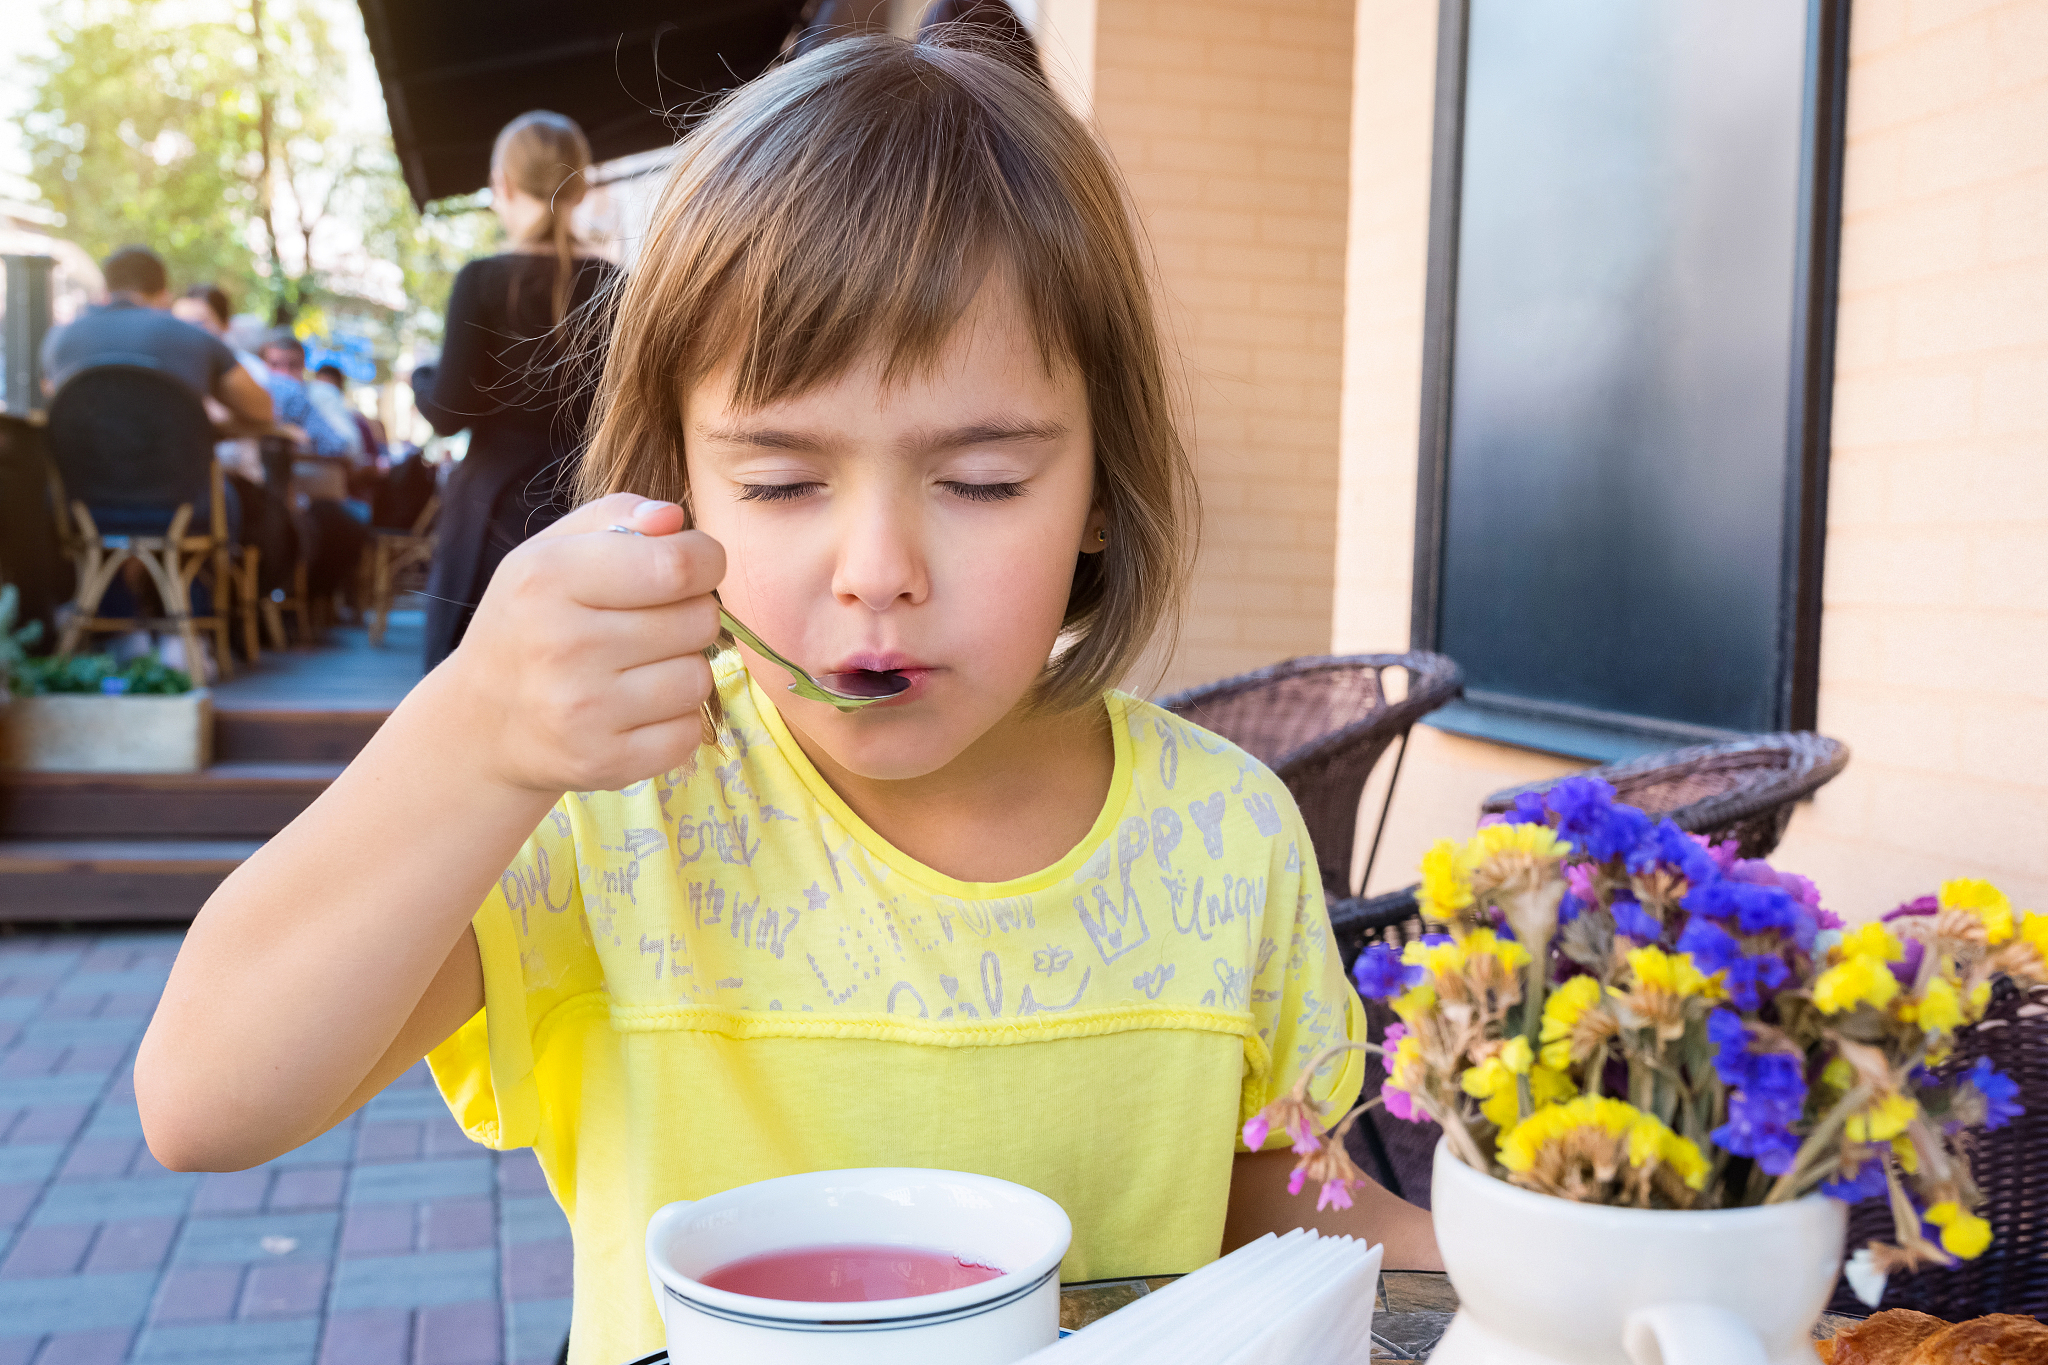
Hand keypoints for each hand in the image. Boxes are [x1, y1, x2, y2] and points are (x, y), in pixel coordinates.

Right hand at [439, 494, 725, 794]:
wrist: (484, 721)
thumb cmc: (534, 620)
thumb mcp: (553, 551)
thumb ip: (617, 517)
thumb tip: (674, 519)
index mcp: (550, 578)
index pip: (678, 564)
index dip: (706, 560)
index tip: (694, 566)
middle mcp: (563, 645)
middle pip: (699, 620)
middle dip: (693, 614)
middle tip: (655, 622)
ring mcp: (583, 711)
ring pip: (699, 678)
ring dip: (685, 669)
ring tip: (641, 666)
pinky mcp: (603, 761)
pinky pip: (689, 732)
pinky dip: (676, 720)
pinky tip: (637, 708)